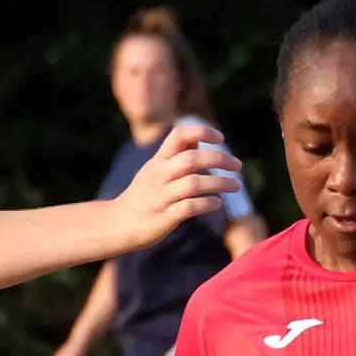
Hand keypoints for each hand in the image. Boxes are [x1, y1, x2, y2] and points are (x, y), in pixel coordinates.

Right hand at [112, 123, 242, 250]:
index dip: (202, 132)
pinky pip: (190, 207)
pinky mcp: (164, 217)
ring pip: (194, 183)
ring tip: (236, 186)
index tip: (221, 139)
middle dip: (219, 159)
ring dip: (219, 183)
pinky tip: (217, 204)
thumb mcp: (155, 169)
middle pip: (192, 158)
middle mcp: (159, 175)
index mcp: (158, 161)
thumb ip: (176, 154)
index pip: (179, 135)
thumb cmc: (142, 195)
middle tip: (238, 166)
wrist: (117, 224)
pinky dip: (207, 204)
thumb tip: (199, 138)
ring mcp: (161, 196)